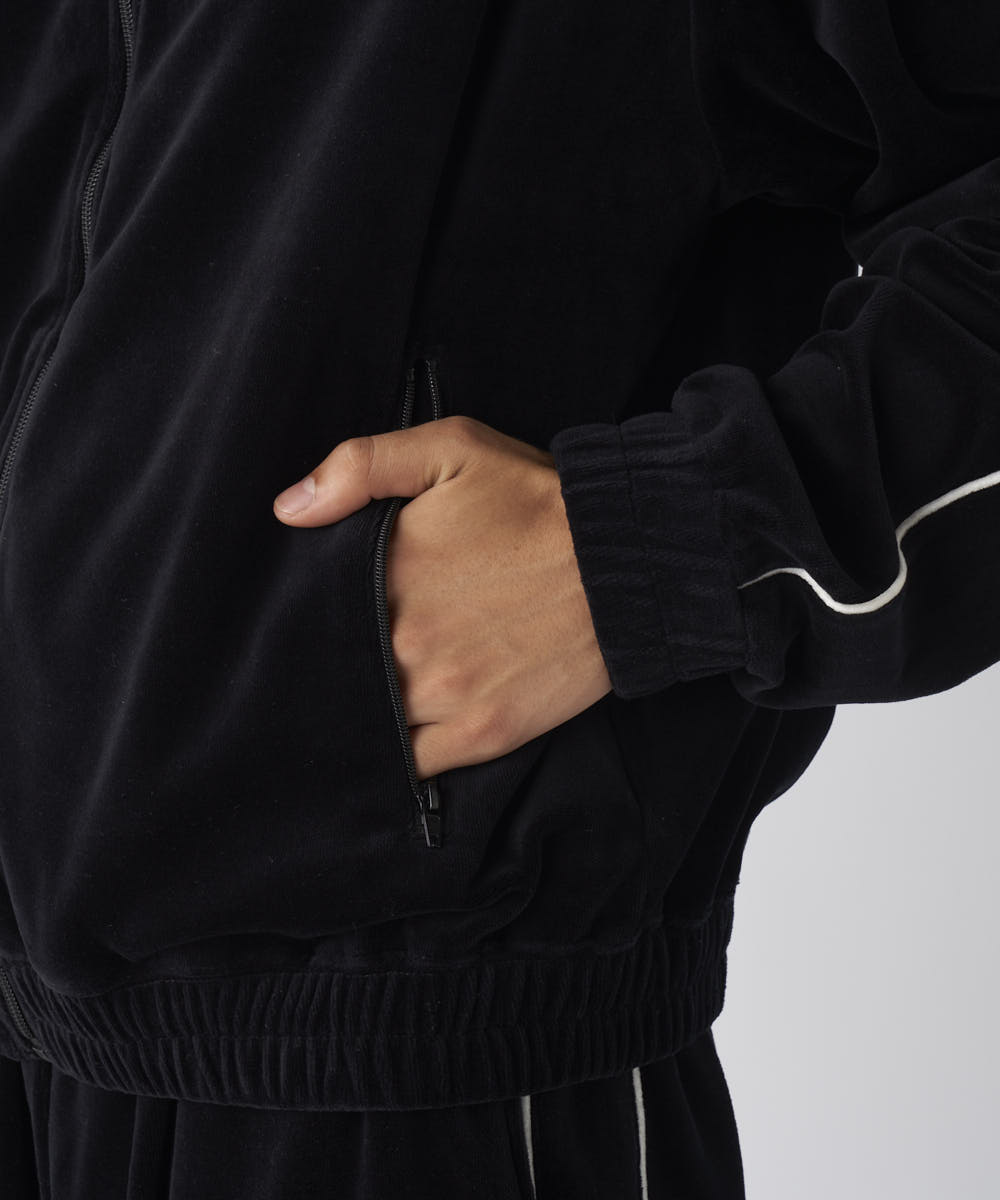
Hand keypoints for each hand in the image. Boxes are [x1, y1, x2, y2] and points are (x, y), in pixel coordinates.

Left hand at [273, 415, 612, 778]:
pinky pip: (412, 765)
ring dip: (357, 715)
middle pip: (335, 672)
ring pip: (368, 721)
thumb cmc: (541, 503)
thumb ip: (360, 466)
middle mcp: (406, 641)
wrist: (631, 558)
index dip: (302, 619)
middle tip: (323, 668)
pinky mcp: (483, 733)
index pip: (310, 611)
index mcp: (387, 572)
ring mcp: (444, 694)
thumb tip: (288, 510)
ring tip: (357, 704)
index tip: (302, 622)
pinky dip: (395, 758)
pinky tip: (395, 738)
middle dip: (327, 669)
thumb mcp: (452, 448)